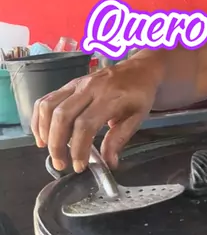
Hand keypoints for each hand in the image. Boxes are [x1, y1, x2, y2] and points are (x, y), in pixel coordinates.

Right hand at [31, 57, 158, 172]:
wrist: (139, 68)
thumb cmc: (139, 94)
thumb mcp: (137, 117)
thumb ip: (120, 138)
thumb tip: (108, 162)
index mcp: (110, 97)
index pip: (85, 124)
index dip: (78, 148)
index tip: (79, 166)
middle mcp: (90, 88)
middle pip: (62, 116)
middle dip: (57, 144)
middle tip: (61, 163)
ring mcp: (76, 84)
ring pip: (49, 106)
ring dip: (44, 131)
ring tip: (49, 150)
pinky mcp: (69, 84)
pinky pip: (46, 99)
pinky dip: (39, 118)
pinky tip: (42, 135)